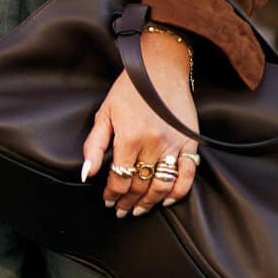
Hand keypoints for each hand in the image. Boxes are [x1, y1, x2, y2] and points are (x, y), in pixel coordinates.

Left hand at [79, 28, 198, 217]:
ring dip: (149, 203)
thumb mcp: (104, 113)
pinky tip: (167, 199)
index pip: (119, 179)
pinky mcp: (190, 142)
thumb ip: (94, 145)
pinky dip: (178, 191)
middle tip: (122, 210)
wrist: (160, 66)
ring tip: (140, 209)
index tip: (108, 202)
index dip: (112, 195)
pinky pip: (187, 175)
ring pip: (161, 186)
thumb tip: (87, 173)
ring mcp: (174, 145)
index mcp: (129, 138)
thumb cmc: (130, 88)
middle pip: (139, 186)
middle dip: (127, 202)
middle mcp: (152, 145)